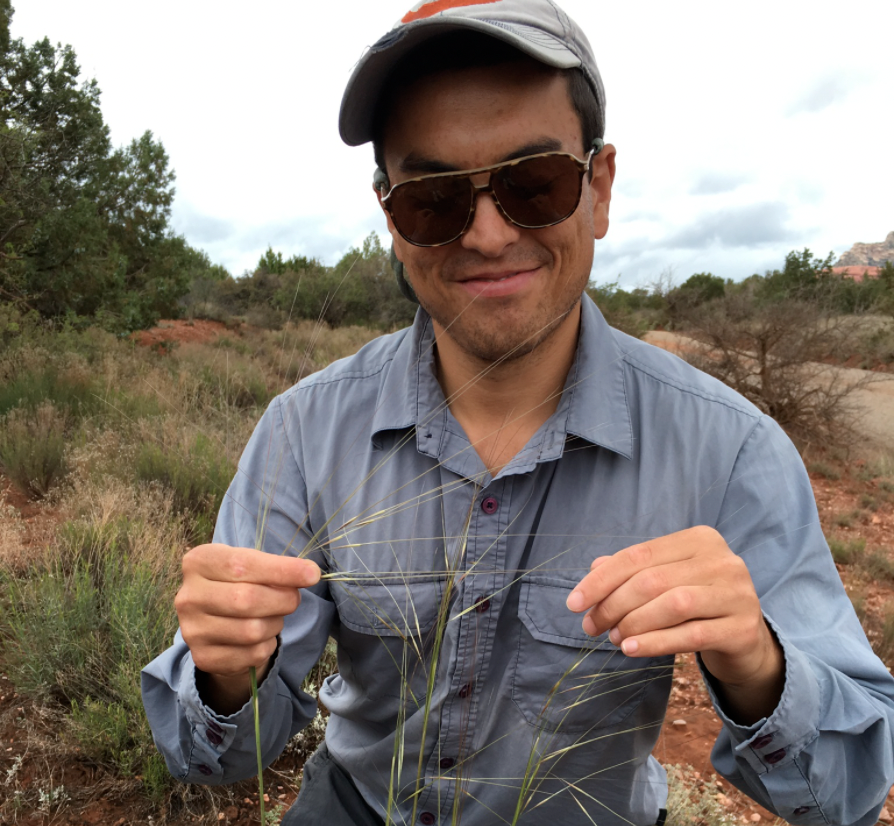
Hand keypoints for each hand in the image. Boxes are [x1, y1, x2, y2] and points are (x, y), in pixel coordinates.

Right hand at [175, 544, 320, 713]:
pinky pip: (252, 654)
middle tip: (294, 598)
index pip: (243, 564)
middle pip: (247, 599)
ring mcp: (192, 630)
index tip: (312, 574)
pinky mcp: (203, 657)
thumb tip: (310, 573)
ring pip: (252, 630)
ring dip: (275, 623)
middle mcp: (188, 596)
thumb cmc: (238, 582)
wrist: (215, 621)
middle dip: (282, 599)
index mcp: (199, 562)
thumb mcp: (250, 565)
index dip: (282, 570)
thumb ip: (276, 567)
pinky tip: (261, 636)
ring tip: (273, 616)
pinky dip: (267, 645)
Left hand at [565, 526, 783, 723]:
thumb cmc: (696, 602)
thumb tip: (593, 569)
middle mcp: (722, 560)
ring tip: (613, 638)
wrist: (745, 638)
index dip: (601, 579)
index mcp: (699, 539)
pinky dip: (655, 642)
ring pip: (673, 605)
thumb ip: (632, 571)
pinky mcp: (743, 629)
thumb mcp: (665, 580)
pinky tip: (631, 649)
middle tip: (592, 626)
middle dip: (613, 605)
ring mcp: (737, 594)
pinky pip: (691, 635)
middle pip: (652, 580)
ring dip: (633, 623)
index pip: (639, 555)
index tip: (573, 603)